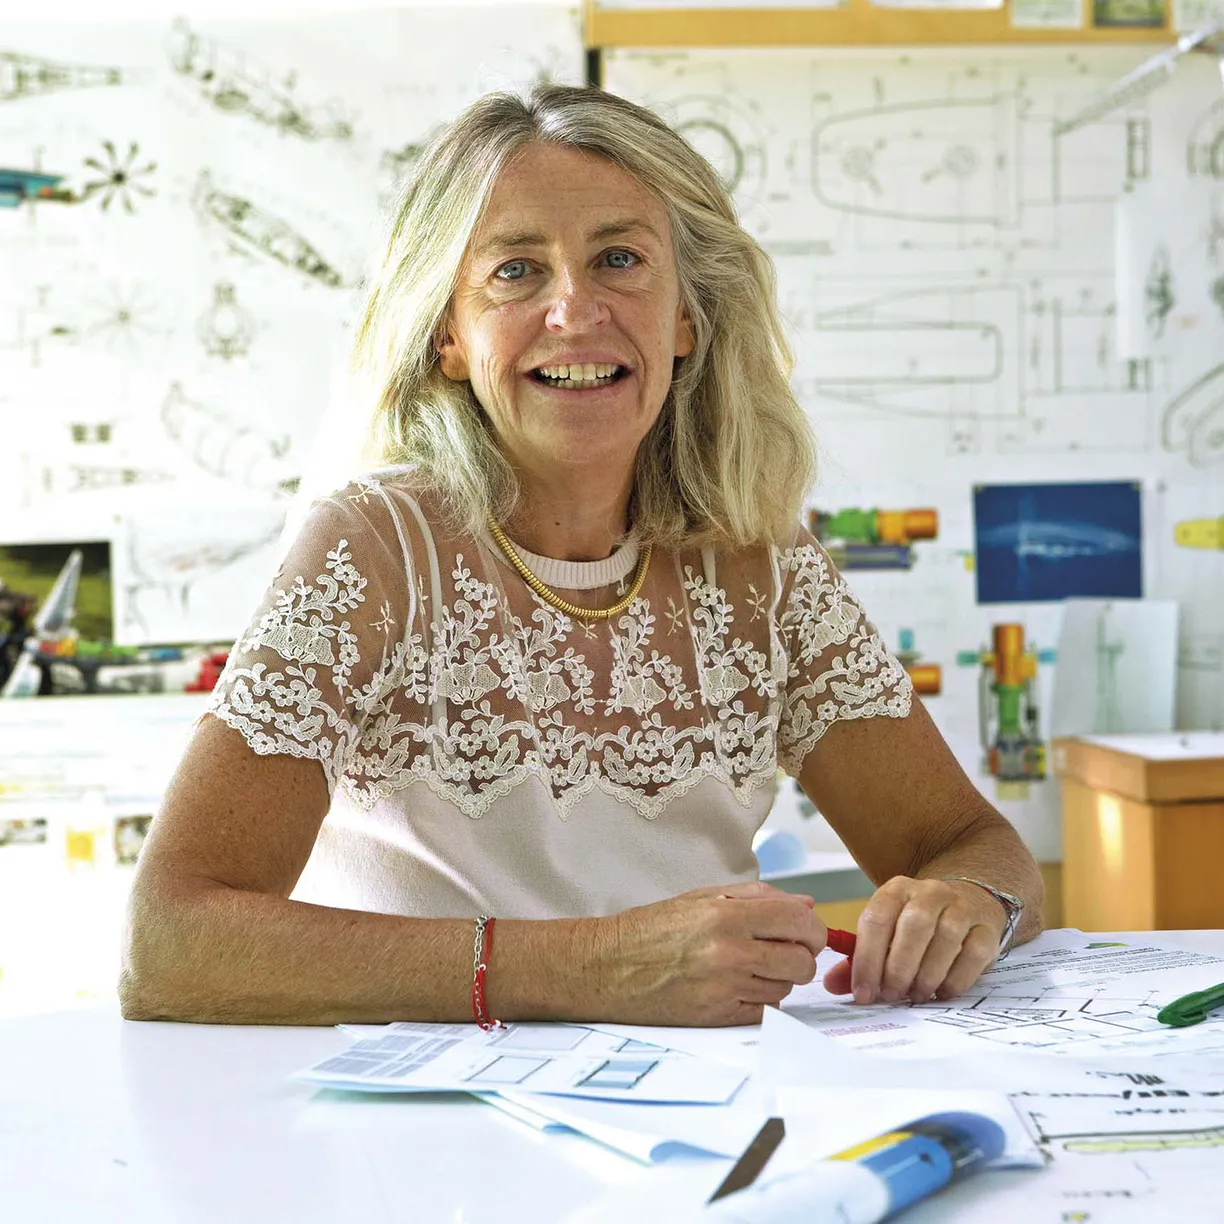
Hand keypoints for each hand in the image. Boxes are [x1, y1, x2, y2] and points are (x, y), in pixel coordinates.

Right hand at [594, 881, 826, 1026]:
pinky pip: (765, 1011)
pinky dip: (760, 1000)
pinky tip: (738, 986)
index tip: (807, 931)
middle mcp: (729, 952)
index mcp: (726, 915)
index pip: (799, 921)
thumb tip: (806, 904)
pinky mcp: (717, 1017)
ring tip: (747, 966)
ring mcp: (724, 988)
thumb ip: (757, 897)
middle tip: (779, 950)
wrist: (607, 967)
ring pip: (785, 988)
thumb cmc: (652, 928)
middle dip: (799, 955)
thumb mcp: (702, 897)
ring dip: (776, 978)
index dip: (812, 927)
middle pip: (802, 961)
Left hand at [822, 877, 1004, 1004]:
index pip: (876, 920)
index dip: (867, 960)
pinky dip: (956, 979)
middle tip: (891, 995)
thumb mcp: (887, 931)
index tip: (863, 993)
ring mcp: (961, 907)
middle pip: (913, 926)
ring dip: (927, 974)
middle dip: (898, 967)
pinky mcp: (986, 927)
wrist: (969, 901)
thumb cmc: (918, 925)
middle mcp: (929, 892)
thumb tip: (833, 985)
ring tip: (915, 996)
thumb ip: (860, 958)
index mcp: (896, 890)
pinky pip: (974, 953)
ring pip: (946, 938)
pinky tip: (942, 993)